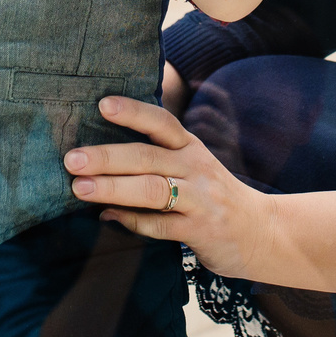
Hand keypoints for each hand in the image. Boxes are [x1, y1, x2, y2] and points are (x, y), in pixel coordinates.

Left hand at [67, 95, 274, 280]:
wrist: (263, 232)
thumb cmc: (215, 198)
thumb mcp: (193, 168)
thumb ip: (155, 162)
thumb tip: (100, 165)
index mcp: (191, 148)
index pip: (162, 123)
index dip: (133, 112)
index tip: (103, 104)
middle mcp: (197, 168)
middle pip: (147, 157)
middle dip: (107, 157)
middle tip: (72, 159)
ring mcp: (200, 200)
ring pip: (151, 190)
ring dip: (112, 188)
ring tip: (80, 188)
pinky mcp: (200, 230)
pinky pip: (160, 225)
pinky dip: (132, 221)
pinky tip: (108, 217)